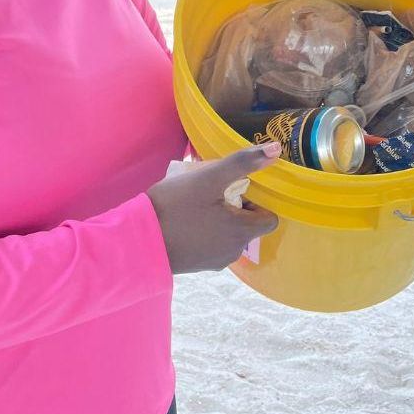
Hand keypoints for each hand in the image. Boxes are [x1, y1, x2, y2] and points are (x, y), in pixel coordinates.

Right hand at [147, 144, 281, 273]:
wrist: (138, 241)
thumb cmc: (175, 207)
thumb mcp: (209, 178)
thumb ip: (243, 163)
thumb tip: (276, 149)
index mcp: (242, 232)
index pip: (269, 218)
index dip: (257, 202)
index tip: (235, 189)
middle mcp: (234, 251)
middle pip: (248, 225)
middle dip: (235, 207)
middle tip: (211, 193)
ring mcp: (215, 261)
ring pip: (229, 234)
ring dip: (220, 219)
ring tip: (196, 205)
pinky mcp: (198, 265)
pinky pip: (212, 244)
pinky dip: (206, 232)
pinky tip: (186, 220)